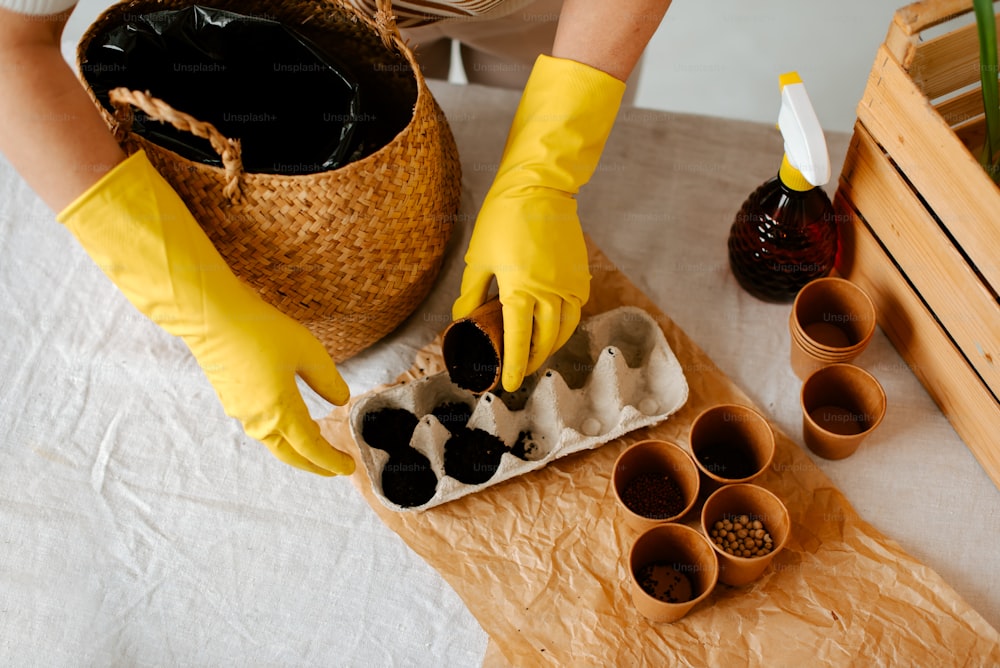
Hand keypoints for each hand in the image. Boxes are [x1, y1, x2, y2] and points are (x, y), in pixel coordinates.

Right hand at [57, 150, 354, 475]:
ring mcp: (241, 410)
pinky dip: (280, 433)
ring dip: (296, 449)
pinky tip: (288, 423)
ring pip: (273, 442)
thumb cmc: (258, 330)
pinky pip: (260, 427)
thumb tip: (340, 400)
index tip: (348, 467)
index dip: (331, 460)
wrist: (210, 316)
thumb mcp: (307, 352)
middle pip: (290, 454)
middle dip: (313, 465)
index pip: (311, 448)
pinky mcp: (231, 398)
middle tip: (333, 468)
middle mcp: (258, 419)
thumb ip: (327, 381)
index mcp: (279, 411)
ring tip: (315, 448)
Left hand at [453, 55, 625, 391]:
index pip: (517, 341)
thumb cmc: (504, 218)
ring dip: (550, 346)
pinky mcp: (580, 274)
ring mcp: (569, 284)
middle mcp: (549, 293)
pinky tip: (554, 326)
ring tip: (536, 353)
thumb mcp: (479, 258)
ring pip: (565, 329)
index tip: (509, 384)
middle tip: (519, 371)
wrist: (540, 187)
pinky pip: (577, 310)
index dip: (513, 366)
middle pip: (545, 341)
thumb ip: (472, 293)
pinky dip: (566, 324)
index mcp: (520, 291)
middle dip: (532, 361)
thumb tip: (460, 318)